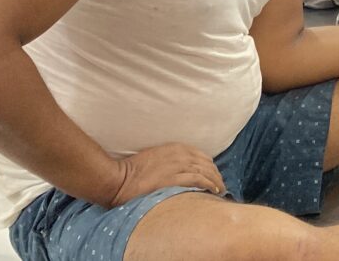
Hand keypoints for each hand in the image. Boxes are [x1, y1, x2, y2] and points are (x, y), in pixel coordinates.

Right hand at [108, 143, 224, 206]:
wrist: (118, 180)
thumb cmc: (133, 172)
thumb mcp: (156, 158)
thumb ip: (171, 161)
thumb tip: (184, 171)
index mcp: (175, 148)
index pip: (202, 156)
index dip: (210, 166)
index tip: (214, 175)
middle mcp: (180, 154)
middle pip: (207, 164)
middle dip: (216, 174)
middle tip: (220, 185)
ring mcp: (178, 166)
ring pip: (206, 171)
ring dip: (216, 181)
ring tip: (220, 189)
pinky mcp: (174, 178)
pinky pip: (198, 180)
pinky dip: (209, 184)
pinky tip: (213, 190)